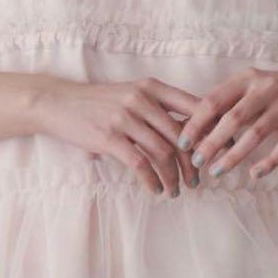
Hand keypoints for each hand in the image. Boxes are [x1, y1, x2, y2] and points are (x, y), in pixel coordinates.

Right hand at [33, 77, 200, 194]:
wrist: (58, 103)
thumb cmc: (99, 103)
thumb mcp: (131, 95)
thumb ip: (158, 108)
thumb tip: (193, 131)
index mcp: (152, 87)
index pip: (194, 107)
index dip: (211, 130)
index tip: (219, 151)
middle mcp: (142, 99)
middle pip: (182, 136)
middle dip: (193, 163)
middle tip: (196, 180)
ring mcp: (125, 118)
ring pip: (163, 152)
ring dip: (173, 177)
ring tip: (176, 190)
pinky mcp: (109, 137)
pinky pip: (140, 163)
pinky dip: (152, 180)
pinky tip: (156, 189)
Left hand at [177, 68, 277, 178]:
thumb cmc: (269, 93)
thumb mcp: (248, 88)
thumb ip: (224, 103)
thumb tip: (187, 127)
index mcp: (246, 79)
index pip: (214, 101)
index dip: (196, 123)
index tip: (182, 143)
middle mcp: (266, 88)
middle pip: (234, 119)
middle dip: (212, 143)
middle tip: (197, 162)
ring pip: (256, 134)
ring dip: (234, 156)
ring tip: (216, 172)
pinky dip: (268, 163)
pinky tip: (254, 175)